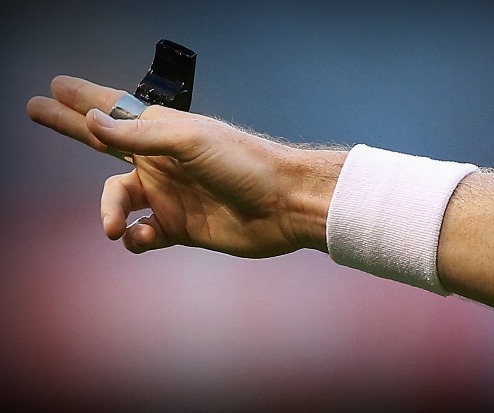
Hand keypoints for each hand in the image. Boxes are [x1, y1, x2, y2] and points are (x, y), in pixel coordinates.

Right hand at [27, 76, 345, 256]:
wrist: (282, 205)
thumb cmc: (244, 163)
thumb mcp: (190, 141)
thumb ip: (140, 134)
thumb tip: (92, 120)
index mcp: (164, 132)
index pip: (113, 111)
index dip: (83, 99)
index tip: (56, 87)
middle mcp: (161, 161)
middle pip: (103, 144)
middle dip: (69, 127)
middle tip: (36, 111)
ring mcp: (169, 195)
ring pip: (119, 200)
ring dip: (110, 211)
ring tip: (113, 224)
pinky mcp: (179, 227)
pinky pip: (142, 234)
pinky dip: (135, 238)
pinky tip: (142, 237)